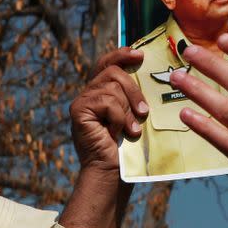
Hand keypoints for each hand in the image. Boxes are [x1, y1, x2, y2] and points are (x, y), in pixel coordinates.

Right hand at [69, 47, 147, 171]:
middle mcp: (88, 93)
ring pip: (112, 87)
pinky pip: (107, 101)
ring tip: (132, 129)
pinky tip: (118, 133)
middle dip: (133, 90)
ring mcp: (81, 101)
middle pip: (113, 72)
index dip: (121, 54)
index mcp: (101, 92)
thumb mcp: (134, 115)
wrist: (112, 173)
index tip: (139, 54)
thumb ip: (134, 96)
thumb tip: (149, 73)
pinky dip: (119, 117)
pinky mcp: (78, 110)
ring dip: (127, 109)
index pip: (107, 63)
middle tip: (144, 112)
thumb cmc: (128, 148)